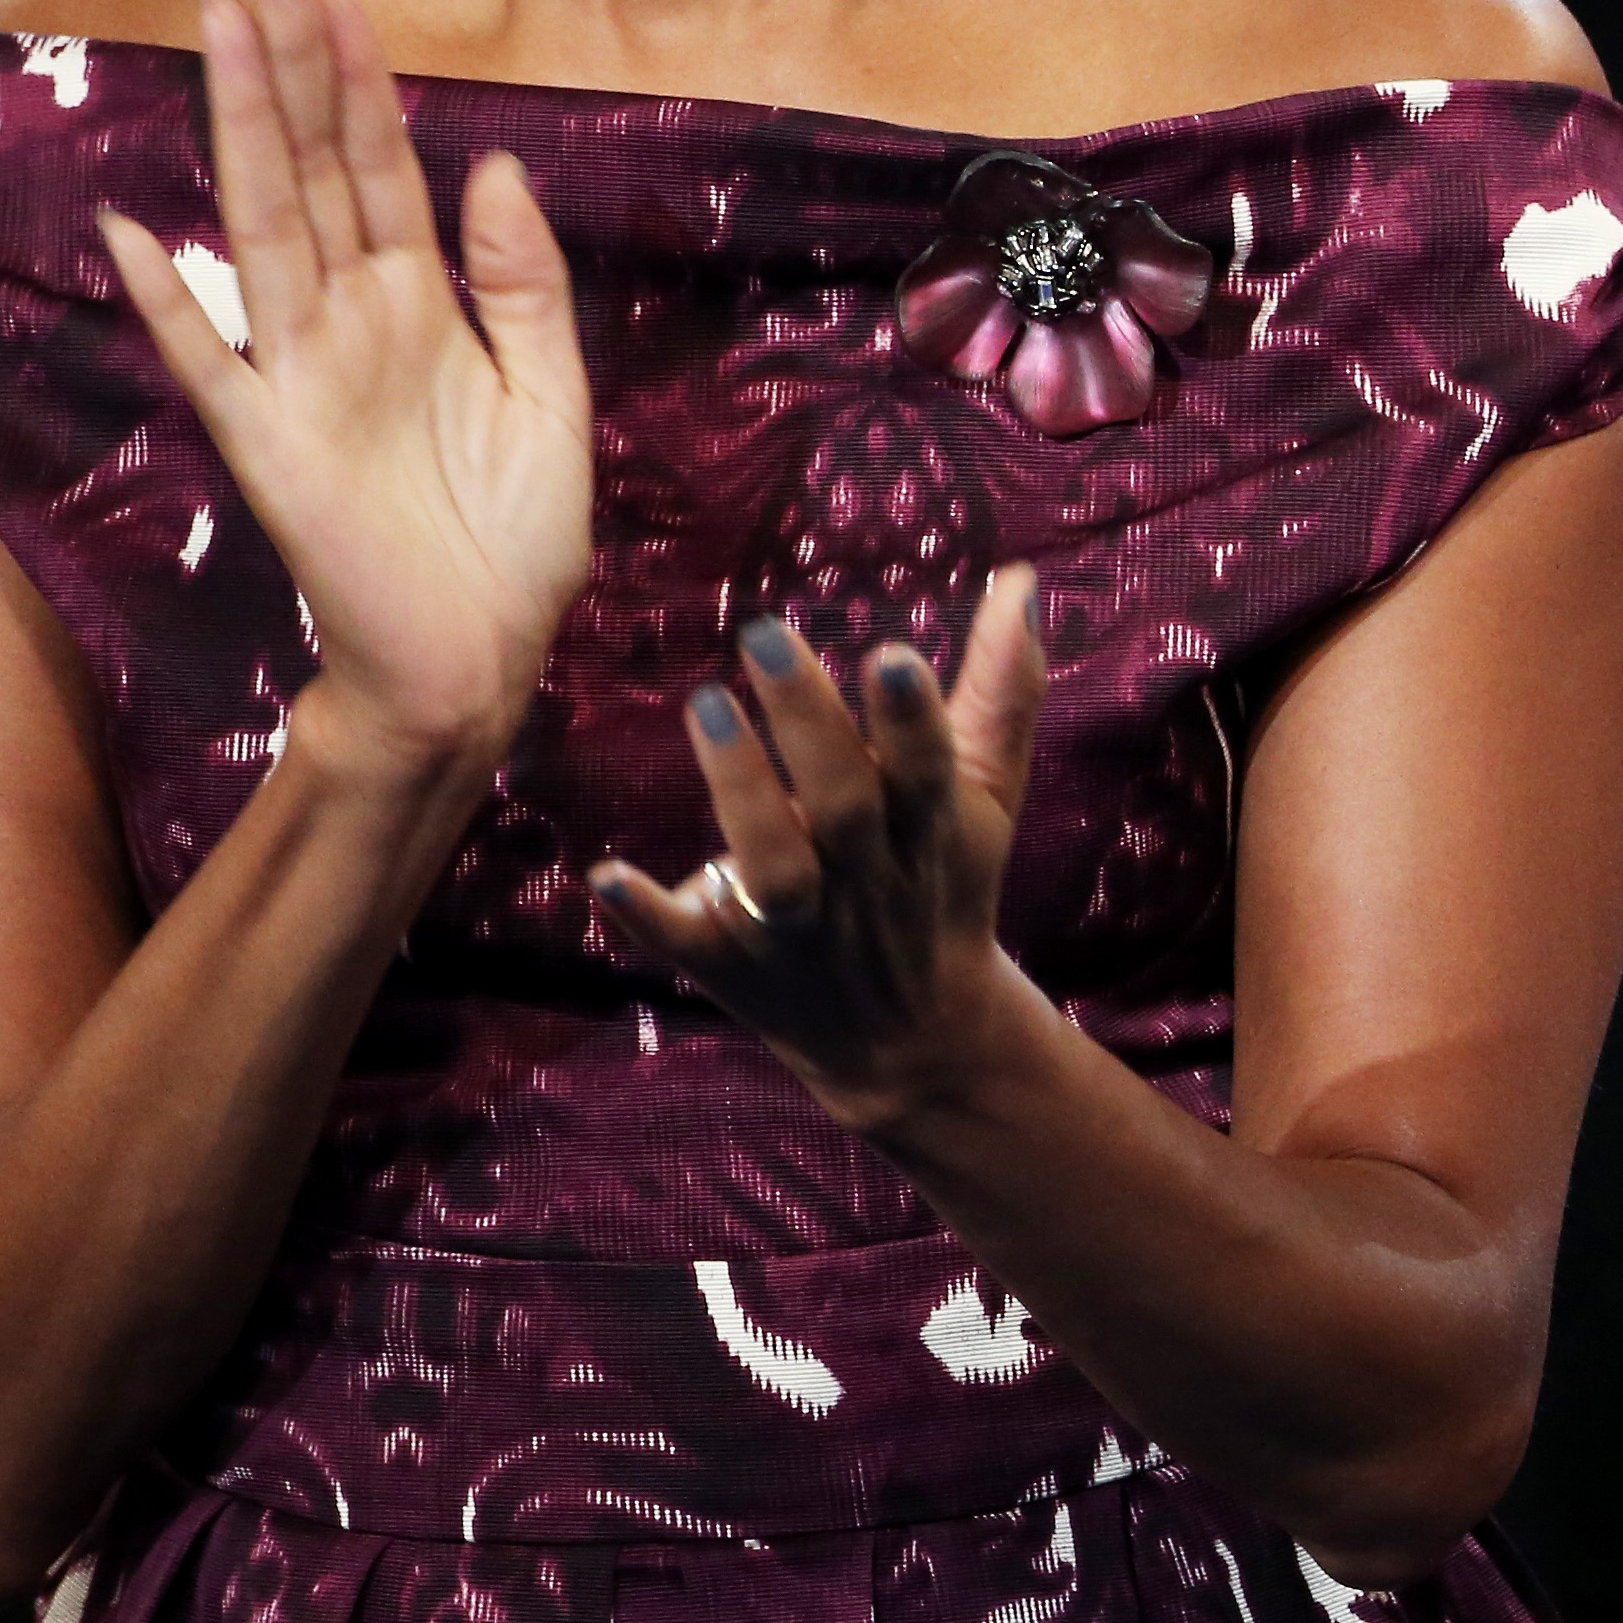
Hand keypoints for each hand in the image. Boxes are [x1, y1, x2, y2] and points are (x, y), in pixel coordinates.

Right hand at [97, 0, 593, 789]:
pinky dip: (170, 302)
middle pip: (314, 167)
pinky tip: (132, 233)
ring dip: (241, 131)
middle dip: (292, 64)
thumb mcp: (553, 395)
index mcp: (424, 305)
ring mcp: (302, 376)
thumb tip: (496, 165)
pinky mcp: (271, 447)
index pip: (381, 166)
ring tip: (220, 34)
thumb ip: (524, 284)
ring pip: (266, 227)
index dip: (362, 78)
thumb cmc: (512, 540)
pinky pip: (211, 364)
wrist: (481, 661)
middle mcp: (351, 320)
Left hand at [589, 570, 1050, 1131]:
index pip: (930, 772)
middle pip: (844, 808)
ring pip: (773, 869)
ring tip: (707, 704)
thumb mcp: (987, 797)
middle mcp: (868, 883)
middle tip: (764, 635)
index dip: (913, 722)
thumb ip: (1003, 688)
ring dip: (740, 792)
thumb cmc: (943, 889)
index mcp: (933, 834)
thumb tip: (1019, 579)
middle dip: (810, 727)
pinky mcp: (733, 968)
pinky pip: (687, 945)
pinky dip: (647, 915)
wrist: (913, 1043)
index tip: (890, 653)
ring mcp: (798, 932)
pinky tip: (604, 874)